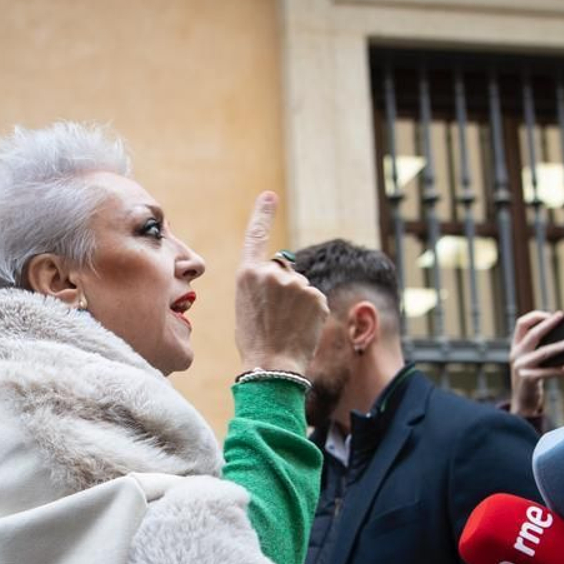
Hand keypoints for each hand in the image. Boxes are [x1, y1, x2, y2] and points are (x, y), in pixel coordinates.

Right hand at [234, 192, 329, 373]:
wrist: (271, 366)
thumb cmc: (254, 341)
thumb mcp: (247, 306)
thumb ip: (263, 285)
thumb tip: (286, 280)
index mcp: (248, 273)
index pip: (256, 236)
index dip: (263, 214)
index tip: (269, 196)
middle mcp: (272, 273)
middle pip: (284, 271)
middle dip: (284, 289)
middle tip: (275, 317)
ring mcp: (296, 283)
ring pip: (301, 287)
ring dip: (298, 303)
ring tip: (287, 326)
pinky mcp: (316, 296)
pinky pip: (315, 300)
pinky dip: (312, 313)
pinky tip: (301, 329)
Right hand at [508, 310, 563, 417]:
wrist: (522, 403)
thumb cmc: (532, 378)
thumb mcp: (532, 360)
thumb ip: (541, 348)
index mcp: (516, 346)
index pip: (522, 324)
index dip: (536, 316)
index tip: (551, 314)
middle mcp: (516, 354)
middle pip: (532, 334)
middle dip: (548, 323)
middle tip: (562, 316)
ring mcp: (521, 367)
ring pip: (544, 351)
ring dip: (561, 345)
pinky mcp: (528, 379)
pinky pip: (550, 371)